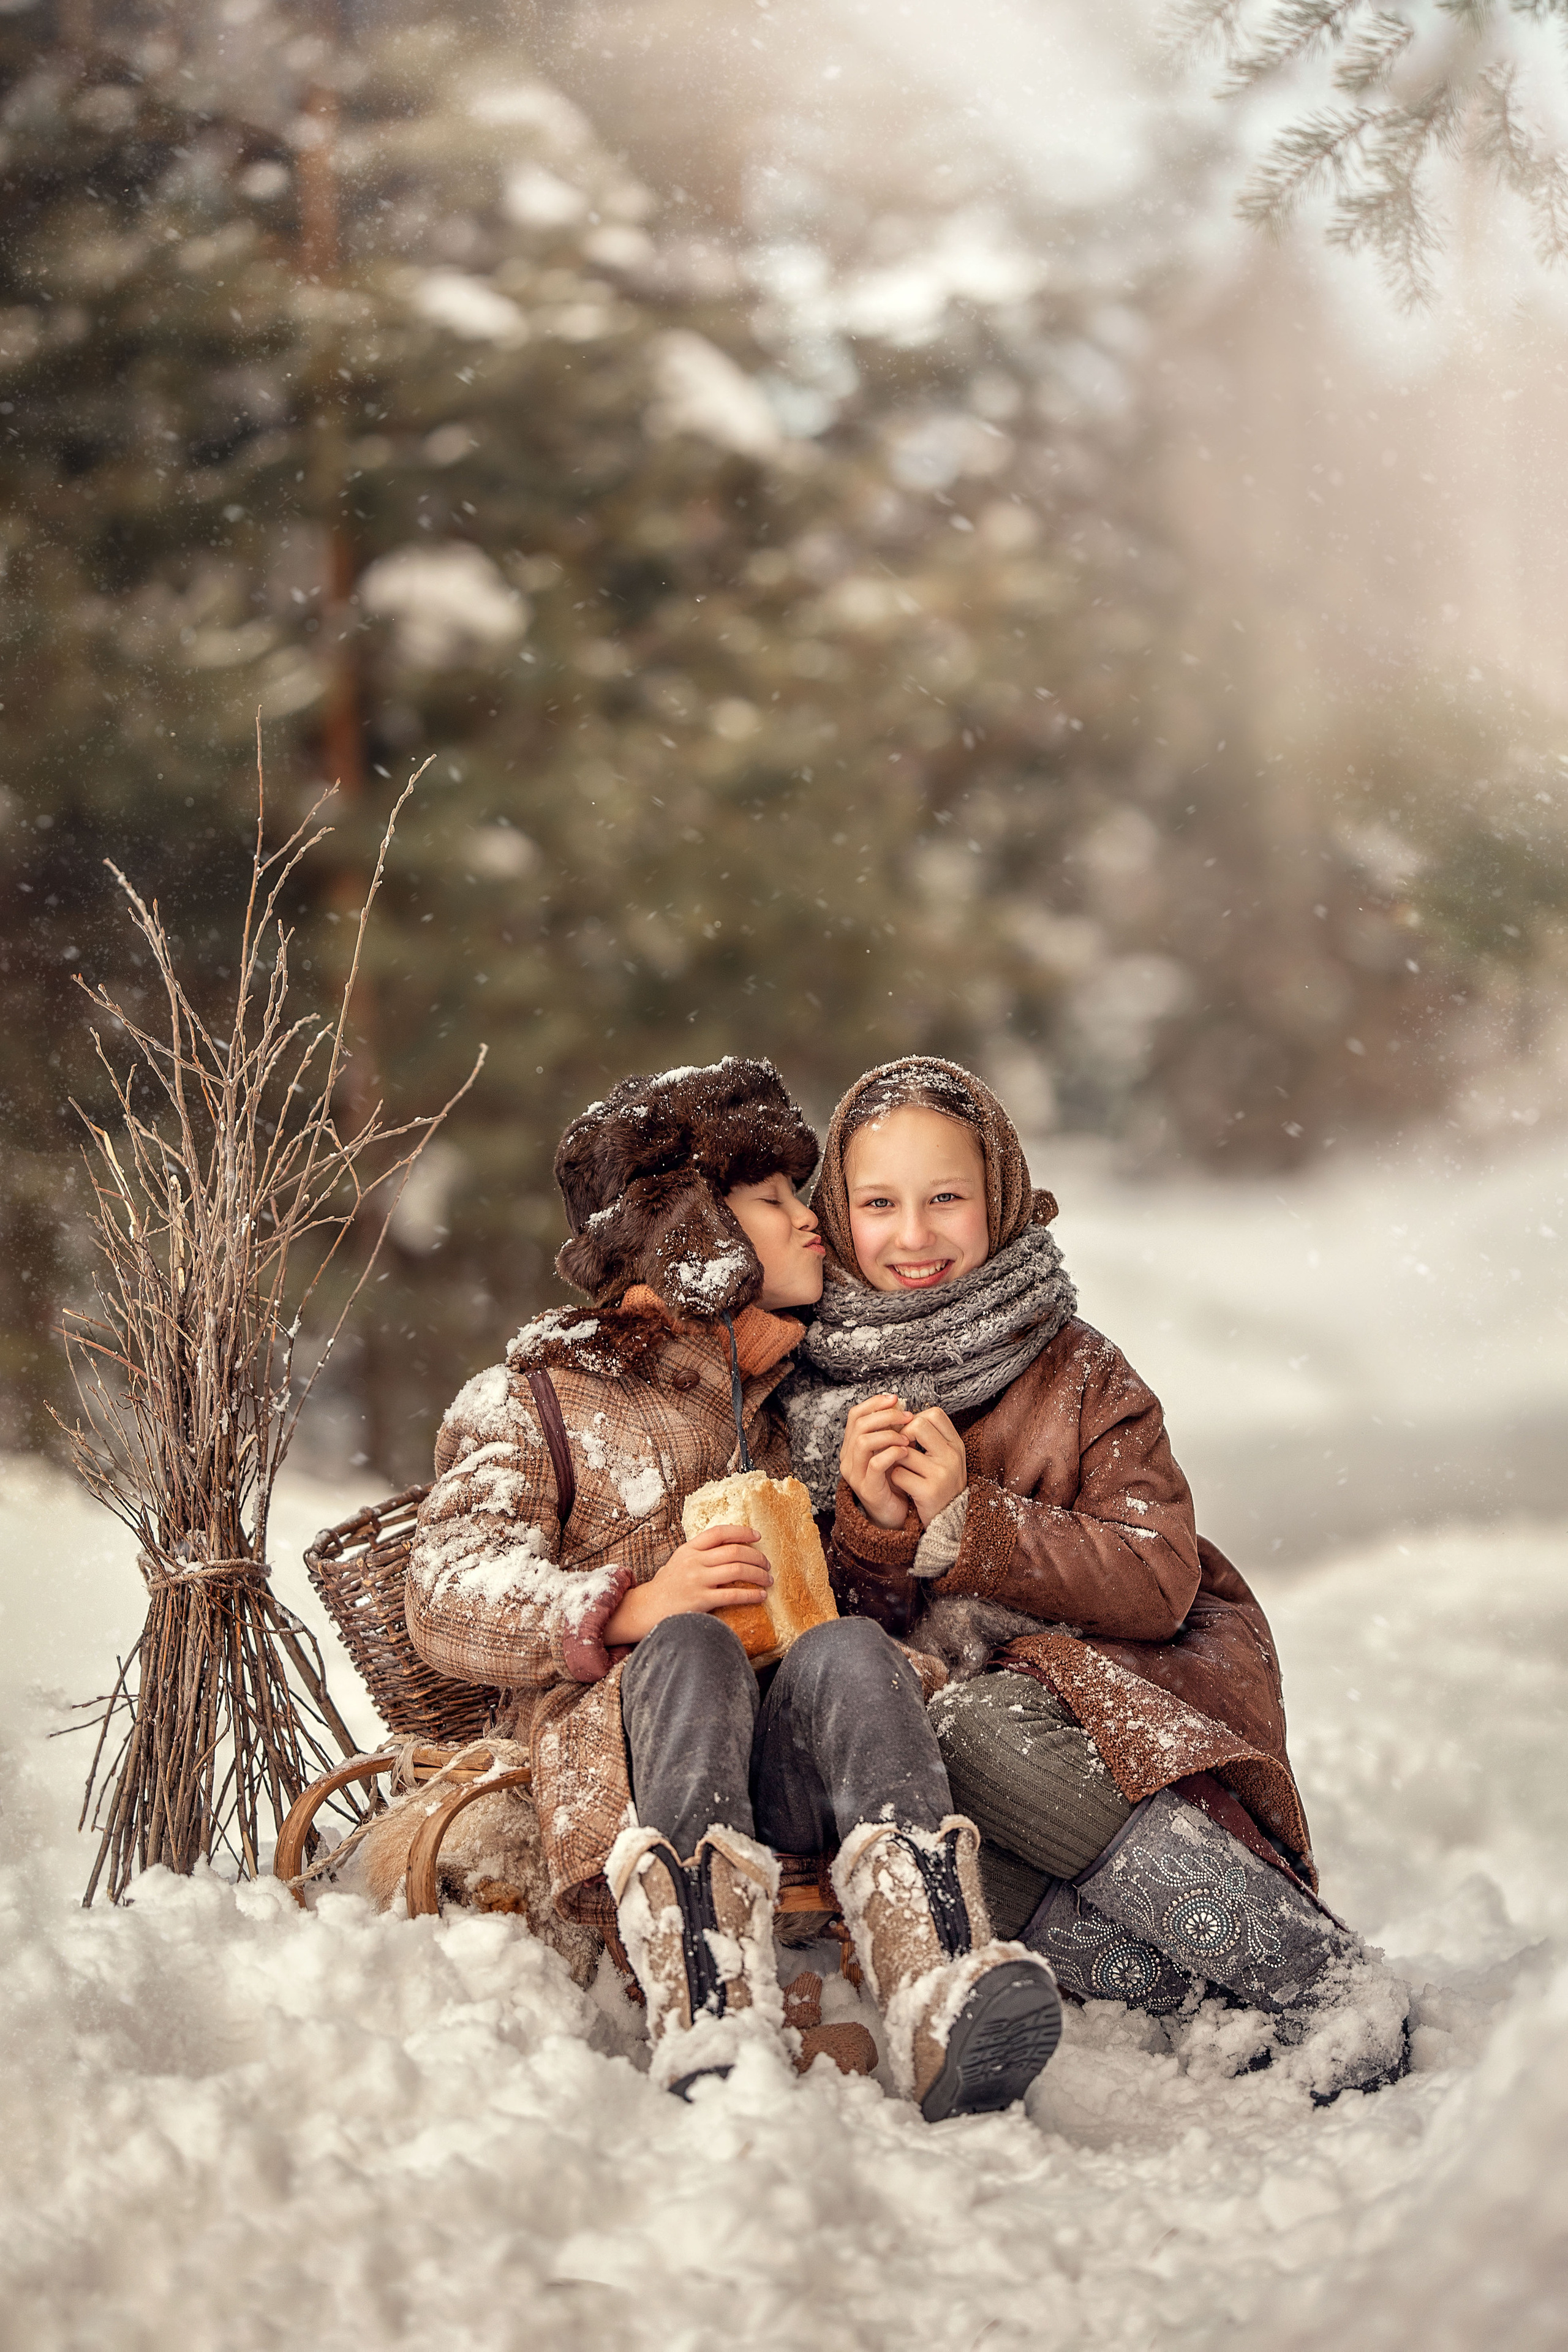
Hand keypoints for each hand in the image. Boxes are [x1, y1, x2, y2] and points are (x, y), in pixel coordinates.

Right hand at [603, 1523, 770, 1643]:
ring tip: (768, 1580)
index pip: (719, 1532)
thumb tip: (728, 1547)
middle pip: (734, 1551)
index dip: (742, 1532)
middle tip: (767, 1564)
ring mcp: (697, 1580)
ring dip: (758, 1574)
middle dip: (757, 1556)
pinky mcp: (701, 1600)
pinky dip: (751, 1595)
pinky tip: (761, 1596)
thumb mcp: (679, 1562)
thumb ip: (699, 1553)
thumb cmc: (667, 1587)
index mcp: (689, 1549)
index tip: (757, 1536)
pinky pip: (733, 1595)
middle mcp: (694, 1561)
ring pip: (737, 1570)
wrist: (647, 1609)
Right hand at [842, 1393, 917, 1530]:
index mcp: (851, 1446)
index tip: (895, 1399)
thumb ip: (888, 1431)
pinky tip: (906, 1451)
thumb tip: (899, 1405)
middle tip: (907, 1416)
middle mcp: (848, 1459)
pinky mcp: (867, 1488)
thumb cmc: (894, 1479)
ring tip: (908, 1437)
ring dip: (889, 1434)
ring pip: (863, 1441)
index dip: (874, 1403)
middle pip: (859, 1425)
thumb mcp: (888, 1450)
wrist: (894, 1513)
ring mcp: (855, 1474)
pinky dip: (892, 1453)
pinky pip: (875, 1464)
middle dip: (885, 1416)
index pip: (855, 1415)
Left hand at [889, 1406, 967, 1528]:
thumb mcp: (945, 1457)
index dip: (916, 1419)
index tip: (910, 1434)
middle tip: (901, 1450)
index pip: (934, 1414)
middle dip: (902, 1436)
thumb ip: (931, 1437)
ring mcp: (941, 1474)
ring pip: (903, 1452)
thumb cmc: (942, 1484)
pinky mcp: (929, 1491)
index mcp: (956, 1444)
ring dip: (895, 1460)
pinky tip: (903, 1485)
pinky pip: (898, 1474)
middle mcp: (952, 1456)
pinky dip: (895, 1478)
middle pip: (918, 1425)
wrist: (949, 1519)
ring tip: (902, 1469)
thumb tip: (902, 1416)